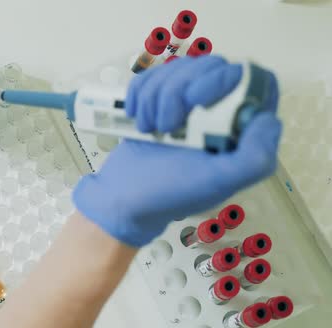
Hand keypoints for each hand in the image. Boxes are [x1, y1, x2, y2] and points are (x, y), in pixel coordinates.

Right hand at [72, 56, 281, 246]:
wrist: (123, 197)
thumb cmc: (169, 194)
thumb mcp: (217, 183)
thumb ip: (253, 158)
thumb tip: (268, 119)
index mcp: (240, 129)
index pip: (252, 80)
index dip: (226, 79)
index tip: (197, 99)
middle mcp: (219, 111)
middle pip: (210, 65)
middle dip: (178, 91)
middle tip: (167, 125)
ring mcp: (187, 103)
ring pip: (178, 67)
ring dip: (155, 97)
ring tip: (150, 129)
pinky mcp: (159, 99)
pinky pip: (151, 74)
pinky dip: (139, 94)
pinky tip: (137, 120)